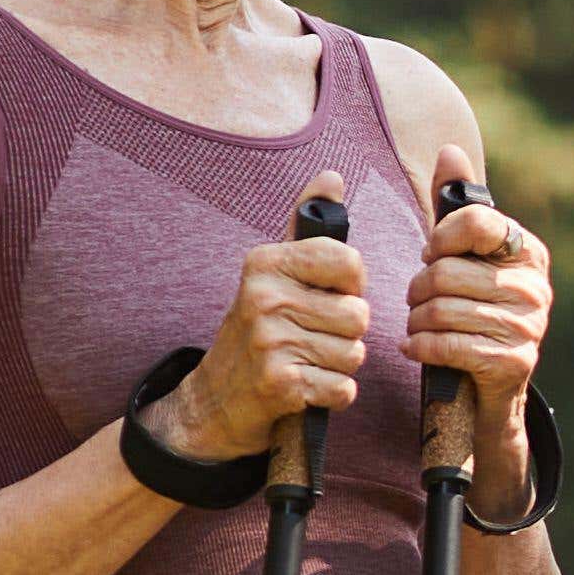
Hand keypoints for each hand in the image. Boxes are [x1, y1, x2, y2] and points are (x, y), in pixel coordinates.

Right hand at [173, 222, 370, 461]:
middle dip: (346, 333)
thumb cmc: (259, 328)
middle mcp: (264, 297)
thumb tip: (332, 176)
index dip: (352, 286)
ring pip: (355, 353)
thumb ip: (306, 226)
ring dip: (339, 364)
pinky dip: (332, 393)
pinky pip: (344, 388)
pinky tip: (306, 386)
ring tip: (307, 360)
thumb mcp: (274, 272)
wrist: (214, 398)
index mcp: (266, 262)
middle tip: (313, 336)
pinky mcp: (280, 384)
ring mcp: (270, 342)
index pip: (350, 263)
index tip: (328, 295)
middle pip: (359, 314)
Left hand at [411, 187, 555, 442]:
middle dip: (418, 288)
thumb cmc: (474, 309)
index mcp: (528, 251)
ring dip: (416, 321)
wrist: (492, 388)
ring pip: (443, 310)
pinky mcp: (514, 363)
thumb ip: (458, 204)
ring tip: (416, 324)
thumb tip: (450, 150)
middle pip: (447, 272)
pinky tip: (416, 347)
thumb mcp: (469, 256)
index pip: (475, 222)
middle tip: (415, 300)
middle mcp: (535, 287)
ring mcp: (529, 327)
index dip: (440, 238)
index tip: (432, 254)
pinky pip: (449, 345)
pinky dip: (422, 347)